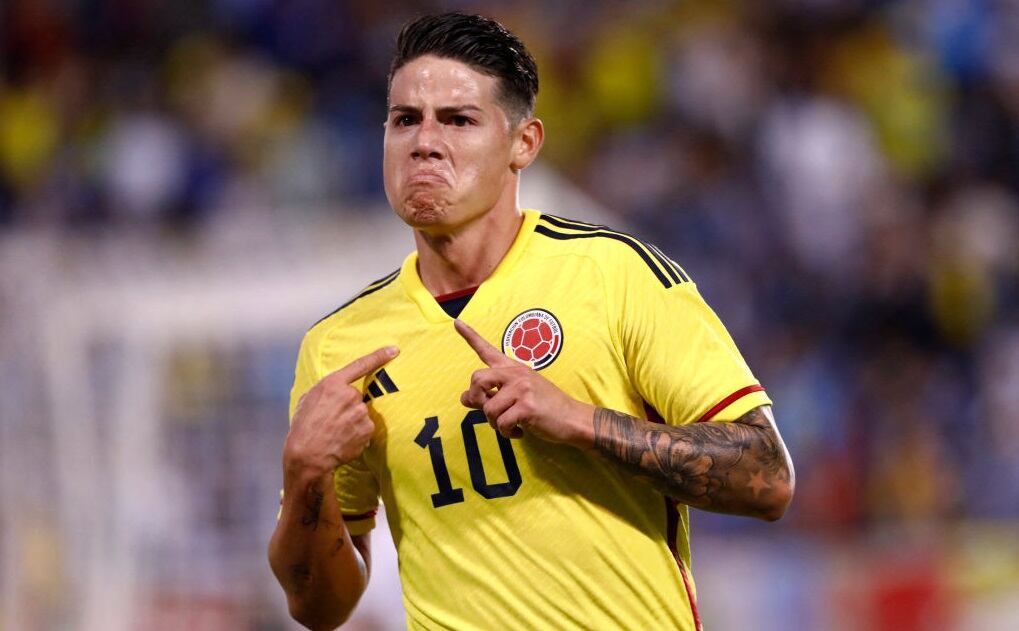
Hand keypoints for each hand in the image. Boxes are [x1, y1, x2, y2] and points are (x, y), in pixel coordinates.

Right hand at [284, 346, 398, 478]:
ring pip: (361, 414)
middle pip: (356, 397)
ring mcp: (361, 412)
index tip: (394, 350)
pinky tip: (343, 441)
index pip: (360, 365)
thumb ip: (325, 391)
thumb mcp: (307, 400)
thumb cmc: (303, 428)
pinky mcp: (367, 429)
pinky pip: (365, 429)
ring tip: (336, 433)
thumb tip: (333, 391)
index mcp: (333, 384)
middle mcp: (350, 395)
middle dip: (347, 407)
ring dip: (352, 422)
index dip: (379, 356)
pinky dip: (357, 435)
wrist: (308, 456)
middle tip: (332, 421)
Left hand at [455, 319, 593, 445]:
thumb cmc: (545, 407)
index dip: (470, 336)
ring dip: (496, 424)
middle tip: (487, 409)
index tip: (456, 323)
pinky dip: (507, 433)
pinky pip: (502, 423)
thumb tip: (464, 397)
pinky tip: (519, 432)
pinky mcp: (527, 406)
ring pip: (488, 408)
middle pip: (477, 379)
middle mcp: (516, 374)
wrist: (573, 418)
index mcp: (513, 368)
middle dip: (477, 399)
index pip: (487, 350)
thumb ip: (490, 395)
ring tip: (510, 424)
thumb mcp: (518, 396)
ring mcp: (522, 389)